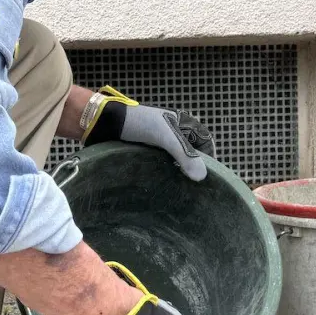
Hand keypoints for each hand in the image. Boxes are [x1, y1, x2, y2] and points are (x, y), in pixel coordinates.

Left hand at [83, 87, 214, 181]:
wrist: (106, 123)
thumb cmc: (138, 123)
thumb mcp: (165, 137)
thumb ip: (184, 154)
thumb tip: (202, 177)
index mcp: (184, 124)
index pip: (205, 142)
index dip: (209, 159)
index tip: (208, 178)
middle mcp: (174, 134)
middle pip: (192, 153)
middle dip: (195, 169)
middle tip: (195, 189)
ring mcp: (161, 144)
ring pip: (178, 162)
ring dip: (180, 174)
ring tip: (181, 191)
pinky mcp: (148, 153)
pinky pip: (163, 166)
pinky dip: (167, 175)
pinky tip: (165, 186)